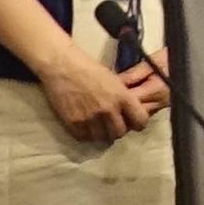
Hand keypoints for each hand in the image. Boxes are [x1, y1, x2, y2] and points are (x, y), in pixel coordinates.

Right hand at [36, 47, 158, 143]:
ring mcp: (90, 118)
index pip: (140, 121)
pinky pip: (83, 137)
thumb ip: (122, 99)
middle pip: (119, 133)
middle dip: (117, 130)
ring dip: (101, 134)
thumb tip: (127, 114)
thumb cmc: (89, 69)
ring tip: (97, 126)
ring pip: (102, 138)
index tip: (132, 122)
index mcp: (122, 97)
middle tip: (111, 125)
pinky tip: (85, 127)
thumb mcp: (115, 81)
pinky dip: (85, 134)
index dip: (137, 123)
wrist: (62, 66)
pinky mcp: (73, 122)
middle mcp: (108, 110)